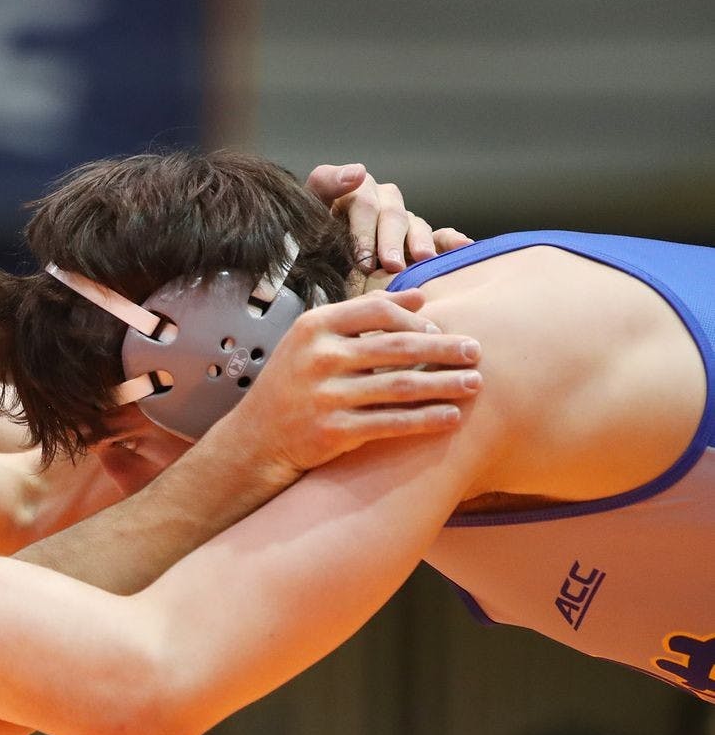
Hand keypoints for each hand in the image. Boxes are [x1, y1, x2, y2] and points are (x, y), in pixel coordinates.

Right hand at [230, 288, 481, 476]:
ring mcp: (326, 395)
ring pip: (401, 386)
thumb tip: (418, 296)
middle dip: (444, 349)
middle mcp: (319, 357)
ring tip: (474, 383)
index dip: (416, 319)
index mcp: (315, 326)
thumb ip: (362, 314)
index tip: (440, 329)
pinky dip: (426, 419)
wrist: (257, 438)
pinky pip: (392, 422)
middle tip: (476, 352)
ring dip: (445, 384)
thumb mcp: (313, 339)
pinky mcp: (335, 430)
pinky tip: (451, 416)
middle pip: (397, 347)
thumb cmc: (294, 382)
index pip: (378, 310)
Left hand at [305, 164, 472, 273]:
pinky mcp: (418, 238)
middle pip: (392, 216)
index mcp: (357, 190)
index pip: (364, 205)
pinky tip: (463, 245)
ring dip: (420, 242)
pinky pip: (440, 235)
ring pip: (416, 225)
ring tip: (422, 261)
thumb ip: (326, 185)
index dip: (363, 232)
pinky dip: (451, 240)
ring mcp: (403, 219)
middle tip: (390, 266)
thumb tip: (359, 171)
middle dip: (391, 242)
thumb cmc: (308, 236)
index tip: (362, 259)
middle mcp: (384, 200)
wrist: (315, 261)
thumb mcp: (307, 210)